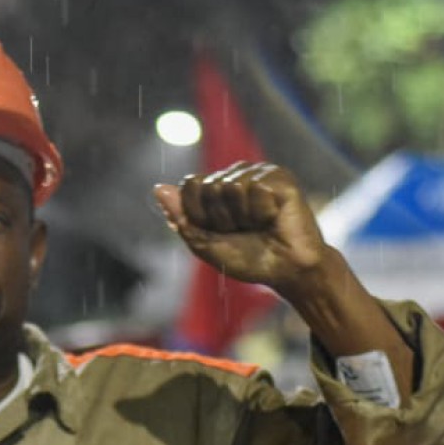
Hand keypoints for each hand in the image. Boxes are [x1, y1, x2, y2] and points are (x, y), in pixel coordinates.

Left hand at [153, 162, 332, 298]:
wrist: (285, 271)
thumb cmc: (248, 259)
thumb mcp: (205, 244)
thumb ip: (182, 217)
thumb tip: (158, 188)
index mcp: (216, 187)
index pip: (190, 185)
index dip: (199, 215)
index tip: (219, 231)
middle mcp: (236, 174)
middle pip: (209, 186)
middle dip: (222, 218)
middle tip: (244, 230)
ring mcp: (259, 173)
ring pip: (232, 186)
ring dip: (243, 216)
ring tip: (260, 225)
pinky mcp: (280, 177)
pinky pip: (257, 188)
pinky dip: (262, 212)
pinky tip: (274, 217)